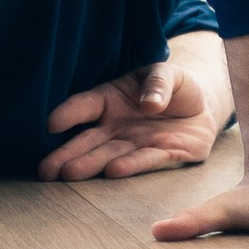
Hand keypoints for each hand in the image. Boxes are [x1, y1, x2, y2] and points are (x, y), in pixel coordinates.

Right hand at [39, 52, 227, 180]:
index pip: (85, 105)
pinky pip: (146, 160)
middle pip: (89, 140)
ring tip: (68, 174)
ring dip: (90, 164)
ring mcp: (137, 143)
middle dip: (67, 153)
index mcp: (110, 100)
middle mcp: (117, 126)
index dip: (68, 114)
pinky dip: (131, 166)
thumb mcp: (167, 73)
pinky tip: (114, 172)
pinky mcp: (163, 155)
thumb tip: (149, 102)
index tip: (50, 124)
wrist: (204, 107)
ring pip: (109, 155)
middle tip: (45, 170)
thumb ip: (157, 83)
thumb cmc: (176, 86)